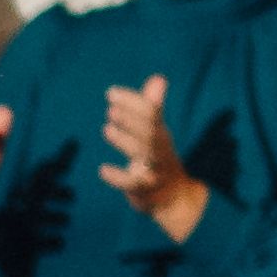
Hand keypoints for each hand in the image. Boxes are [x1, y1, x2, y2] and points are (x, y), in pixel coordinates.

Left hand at [97, 77, 206, 234]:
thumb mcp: (157, 134)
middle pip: (150, 132)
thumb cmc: (158, 160)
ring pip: (144, 155)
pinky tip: (102, 170)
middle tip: (111, 109)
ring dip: (126, 141)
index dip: (133, 102)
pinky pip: (134, 184)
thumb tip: (158, 78)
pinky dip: (119, 177)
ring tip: (107, 129)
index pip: (151, 113)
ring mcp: (155, 171)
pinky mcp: (145, 191)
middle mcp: (160, 151)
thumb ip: (153, 108)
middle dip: (132, 119)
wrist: (173, 198)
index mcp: (161, 134)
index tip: (111, 93)